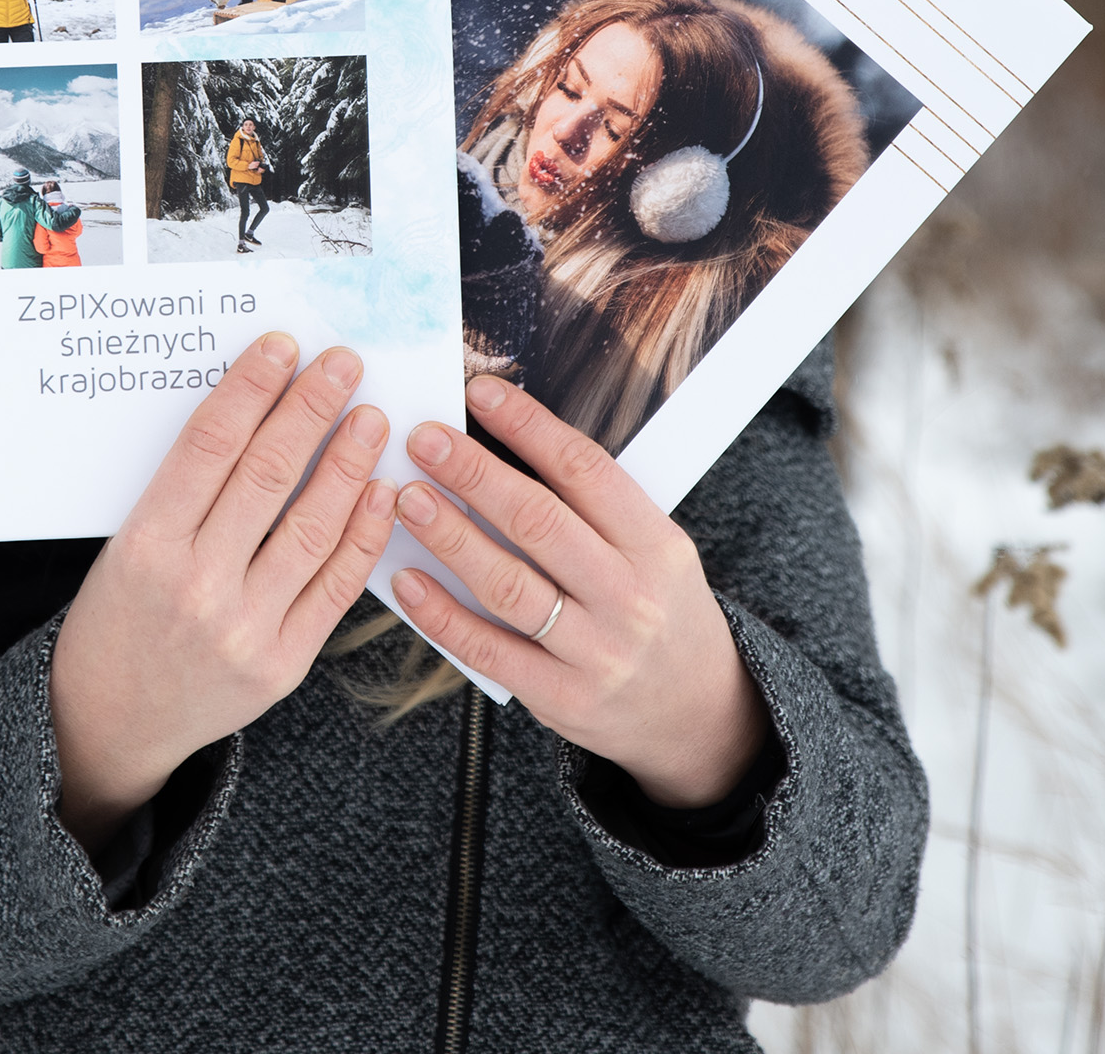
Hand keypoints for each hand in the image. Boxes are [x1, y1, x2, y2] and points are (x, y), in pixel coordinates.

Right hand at [50, 333, 393, 850]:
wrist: (109, 723)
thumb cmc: (117, 622)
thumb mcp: (127, 547)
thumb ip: (186, 492)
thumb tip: (257, 414)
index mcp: (146, 547)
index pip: (208, 445)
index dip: (250, 388)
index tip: (283, 348)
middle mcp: (196, 586)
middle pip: (266, 476)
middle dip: (310, 410)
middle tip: (343, 365)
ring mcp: (243, 627)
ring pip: (311, 528)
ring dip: (347, 464)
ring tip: (370, 418)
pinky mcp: (283, 663)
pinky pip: (335, 587)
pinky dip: (363, 535)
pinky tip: (381, 492)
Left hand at [388, 376, 767, 807]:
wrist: (696, 710)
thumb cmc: (661, 611)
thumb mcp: (655, 550)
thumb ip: (595, 509)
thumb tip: (506, 445)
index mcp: (656, 545)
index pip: (586, 470)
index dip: (528, 426)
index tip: (480, 394)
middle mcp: (629, 596)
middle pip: (538, 522)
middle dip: (473, 474)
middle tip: (424, 439)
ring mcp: (595, 651)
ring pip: (508, 585)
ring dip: (450, 538)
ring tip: (407, 500)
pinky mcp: (561, 696)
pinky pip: (489, 650)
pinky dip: (442, 615)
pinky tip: (408, 582)